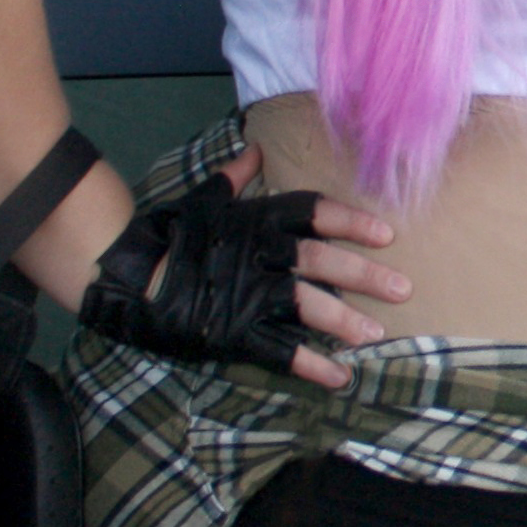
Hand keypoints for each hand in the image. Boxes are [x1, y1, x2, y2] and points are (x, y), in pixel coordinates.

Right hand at [82, 147, 409, 389]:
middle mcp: (259, 255)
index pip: (313, 213)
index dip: (352, 222)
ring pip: (306, 306)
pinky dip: (310, 366)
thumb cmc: (169, 235)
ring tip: (376, 335)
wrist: (123, 275)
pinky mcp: (232, 332)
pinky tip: (339, 378)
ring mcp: (247, 295)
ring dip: (345, 322)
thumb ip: (235, 177)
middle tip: (403, 289)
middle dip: (364, 275)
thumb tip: (254, 148)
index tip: (387, 234)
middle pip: (320, 261)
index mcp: (256, 220)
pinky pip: (278, 351)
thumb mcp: (202, 199)